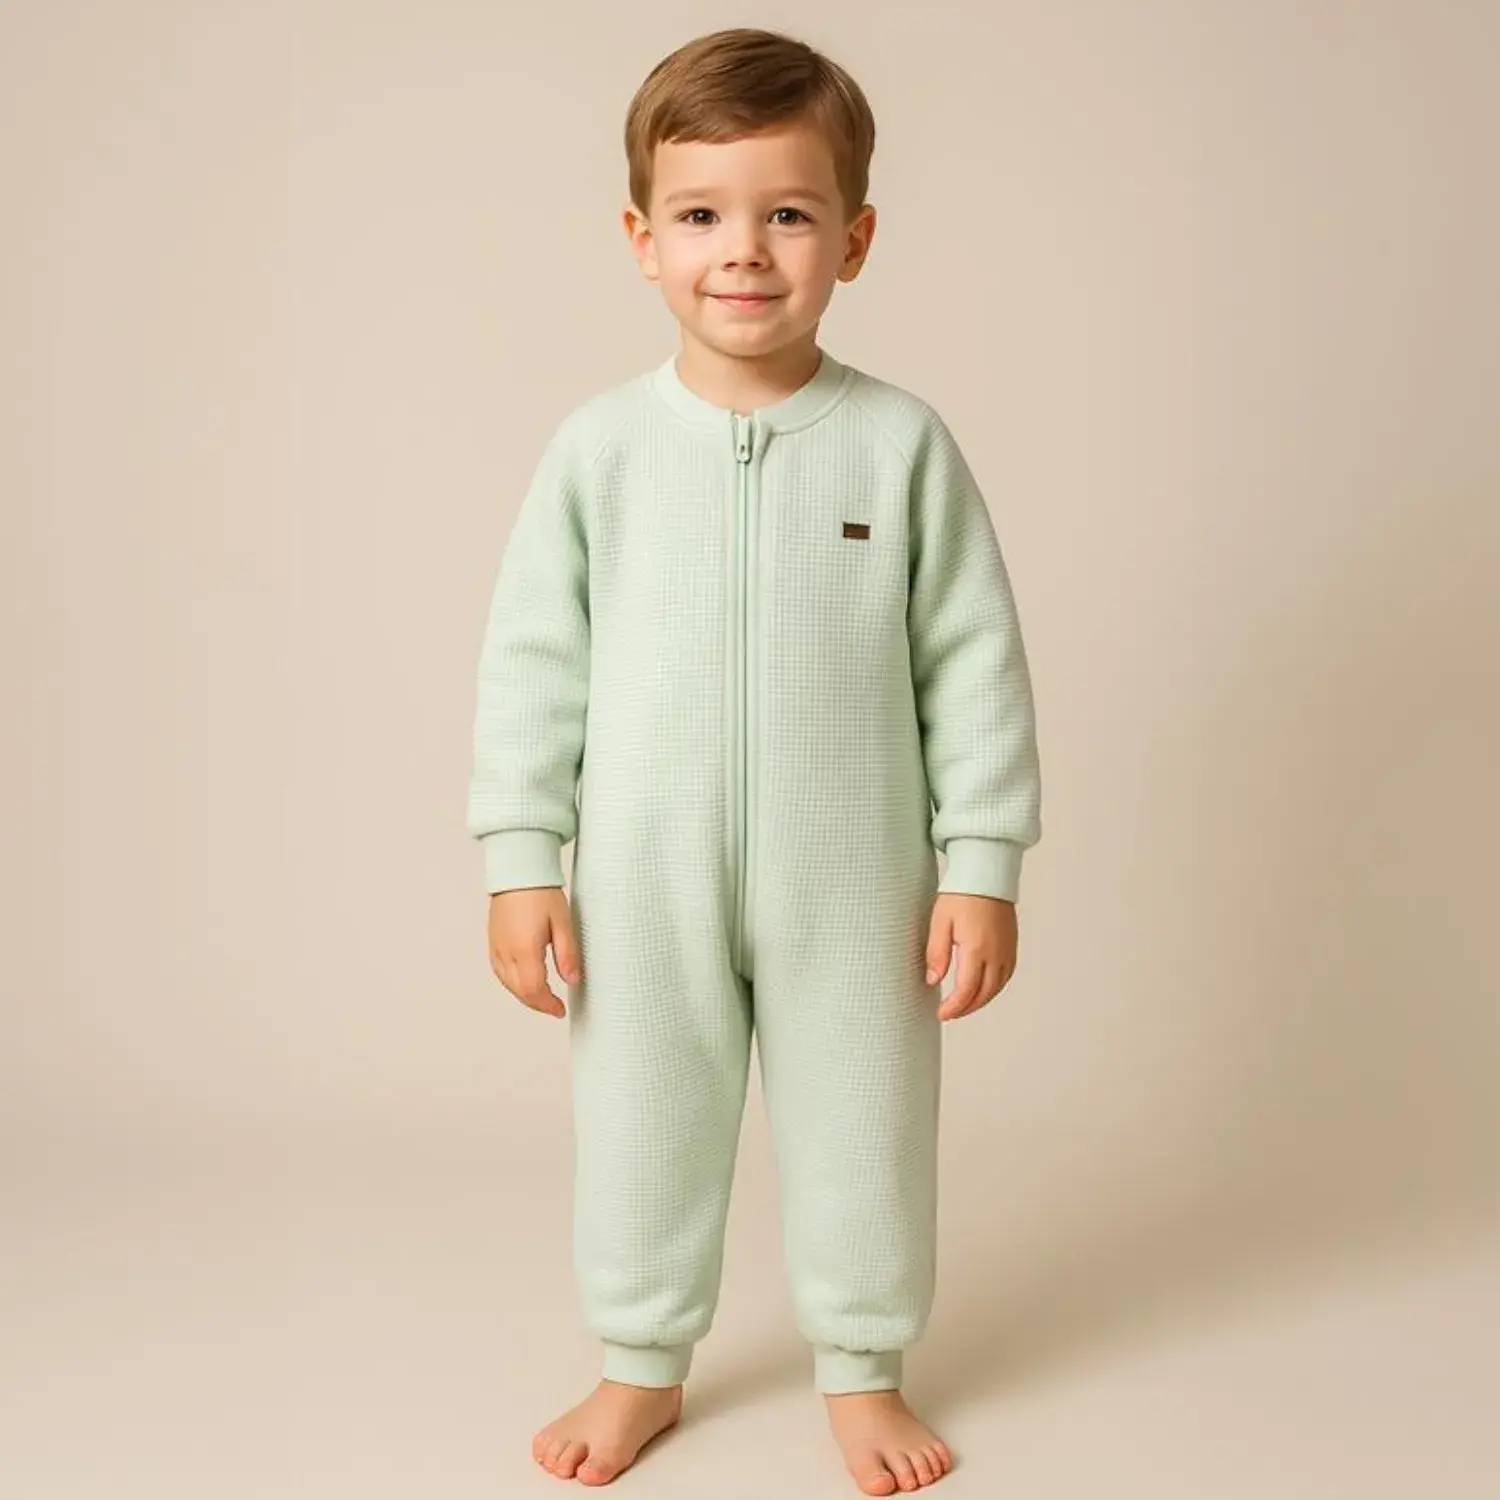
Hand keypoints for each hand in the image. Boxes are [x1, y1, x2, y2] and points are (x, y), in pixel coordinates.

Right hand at [487, 886, 582, 1017]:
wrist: (517, 871)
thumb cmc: (541, 892)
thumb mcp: (562, 922)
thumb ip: (567, 954)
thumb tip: (573, 981)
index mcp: (524, 949)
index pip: (534, 990)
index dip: (547, 1004)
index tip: (561, 1010)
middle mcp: (506, 952)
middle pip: (519, 991)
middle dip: (538, 1003)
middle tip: (555, 1007)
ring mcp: (496, 948)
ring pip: (508, 984)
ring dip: (525, 995)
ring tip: (544, 998)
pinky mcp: (493, 942)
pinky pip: (501, 972)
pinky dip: (513, 984)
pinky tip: (525, 982)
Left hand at [925, 892, 1017, 1021]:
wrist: (986, 873)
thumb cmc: (961, 893)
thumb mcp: (940, 922)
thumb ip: (936, 953)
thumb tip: (933, 981)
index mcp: (976, 949)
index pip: (966, 991)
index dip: (954, 1007)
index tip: (941, 1014)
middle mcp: (996, 954)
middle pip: (984, 994)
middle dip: (966, 1008)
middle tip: (949, 1013)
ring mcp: (1007, 949)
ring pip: (997, 987)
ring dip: (981, 1000)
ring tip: (963, 1005)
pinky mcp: (1012, 944)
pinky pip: (1006, 975)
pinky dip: (994, 988)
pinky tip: (983, 988)